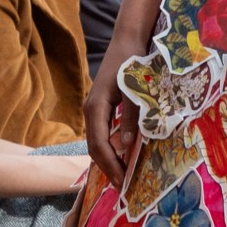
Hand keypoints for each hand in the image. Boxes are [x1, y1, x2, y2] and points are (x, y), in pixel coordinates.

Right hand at [85, 32, 140, 187]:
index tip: (123, 182)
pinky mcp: (101, 106)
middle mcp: (91, 110)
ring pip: (97, 141)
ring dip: (108, 159)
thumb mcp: (135, 90)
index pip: (99, 144)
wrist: (127, 40)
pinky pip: (102, 133)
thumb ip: (132, 117)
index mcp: (96, 107)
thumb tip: (128, 145)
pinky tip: (122, 155)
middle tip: (124, 186)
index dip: (111, 165)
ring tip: (123, 175)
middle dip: (108, 167)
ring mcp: (94, 108)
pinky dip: (110, 147)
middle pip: (94, 146)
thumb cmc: (132, 62)